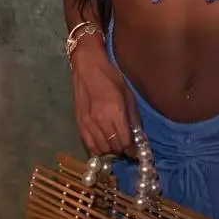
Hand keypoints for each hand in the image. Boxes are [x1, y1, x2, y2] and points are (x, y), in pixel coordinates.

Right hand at [70, 34, 140, 157]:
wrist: (87, 68)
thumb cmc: (111, 78)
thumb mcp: (128, 95)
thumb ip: (133, 118)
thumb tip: (139, 137)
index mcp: (115, 112)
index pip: (125, 142)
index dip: (132, 149)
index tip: (136, 151)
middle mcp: (101, 121)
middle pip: (114, 147)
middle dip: (122, 149)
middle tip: (126, 146)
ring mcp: (88, 123)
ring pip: (101, 149)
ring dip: (110, 150)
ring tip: (115, 145)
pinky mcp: (79, 124)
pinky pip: (89, 145)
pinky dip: (97, 149)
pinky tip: (103, 144)